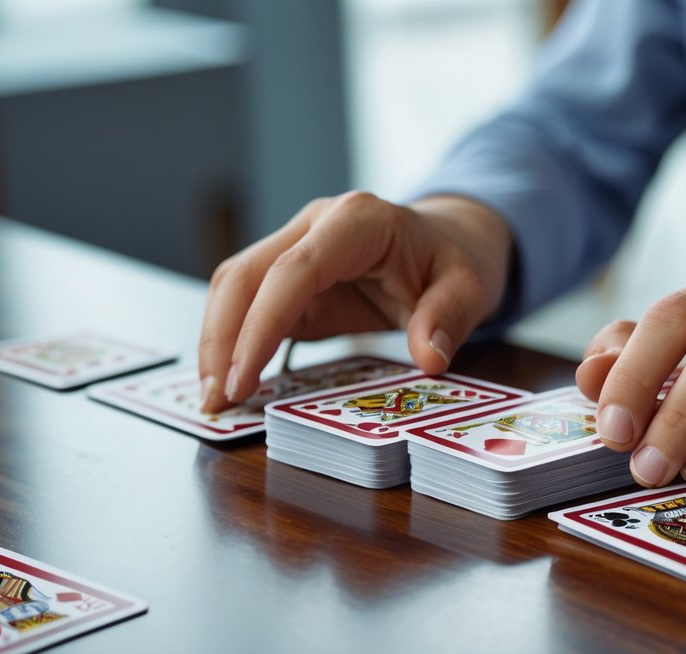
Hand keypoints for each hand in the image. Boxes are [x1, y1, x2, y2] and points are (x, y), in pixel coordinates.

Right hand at [198, 192, 511, 411]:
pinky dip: (232, 341)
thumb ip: (448, 318)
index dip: (262, 325)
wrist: (448, 240)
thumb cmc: (455, 261)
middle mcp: (315, 225)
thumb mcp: (469, 287)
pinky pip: (247, 303)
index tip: (243, 378)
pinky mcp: (287, 275)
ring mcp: (295, 245)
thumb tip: (429, 358)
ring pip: (233, 285)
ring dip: (216, 342)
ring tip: (215, 399)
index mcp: (357, 221)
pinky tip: (229, 380)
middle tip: (217, 400)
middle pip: (245, 275)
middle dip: (222, 339)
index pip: (293, 270)